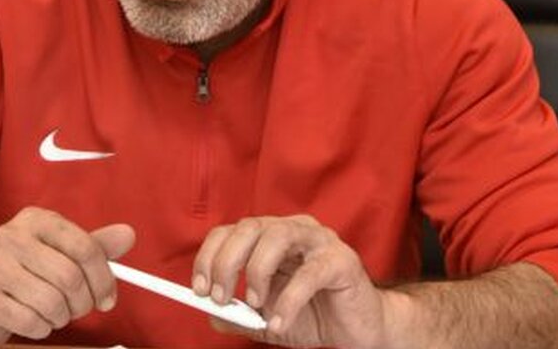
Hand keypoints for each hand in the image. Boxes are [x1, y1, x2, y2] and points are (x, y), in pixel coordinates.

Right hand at [0, 207, 134, 348]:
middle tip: (79, 309)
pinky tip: (34, 320)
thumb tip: (128, 235)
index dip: (104, 278)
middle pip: (70, 277)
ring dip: (61, 317)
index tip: (108, 297)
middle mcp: (12, 237)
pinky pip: (31, 321)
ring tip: (53, 313)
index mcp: (36, 220)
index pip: (84, 246)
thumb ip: (94, 246)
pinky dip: (41, 328)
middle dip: (82, 302)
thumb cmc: (23, 274)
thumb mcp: (60, 254)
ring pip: (52, 302)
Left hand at [193, 215, 391, 348]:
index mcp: (272, 237)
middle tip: (220, 297)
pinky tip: (279, 321)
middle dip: (227, 262)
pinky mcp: (342, 261)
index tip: (199, 289)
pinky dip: (288, 301)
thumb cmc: (313, 316)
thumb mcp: (267, 318)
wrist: (358, 330)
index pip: (231, 231)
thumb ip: (240, 315)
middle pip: (250, 227)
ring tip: (255, 304)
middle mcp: (294, 230)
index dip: (210, 256)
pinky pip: (309, 274)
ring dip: (256, 272)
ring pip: (277, 237)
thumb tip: (210, 314)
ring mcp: (320, 241)